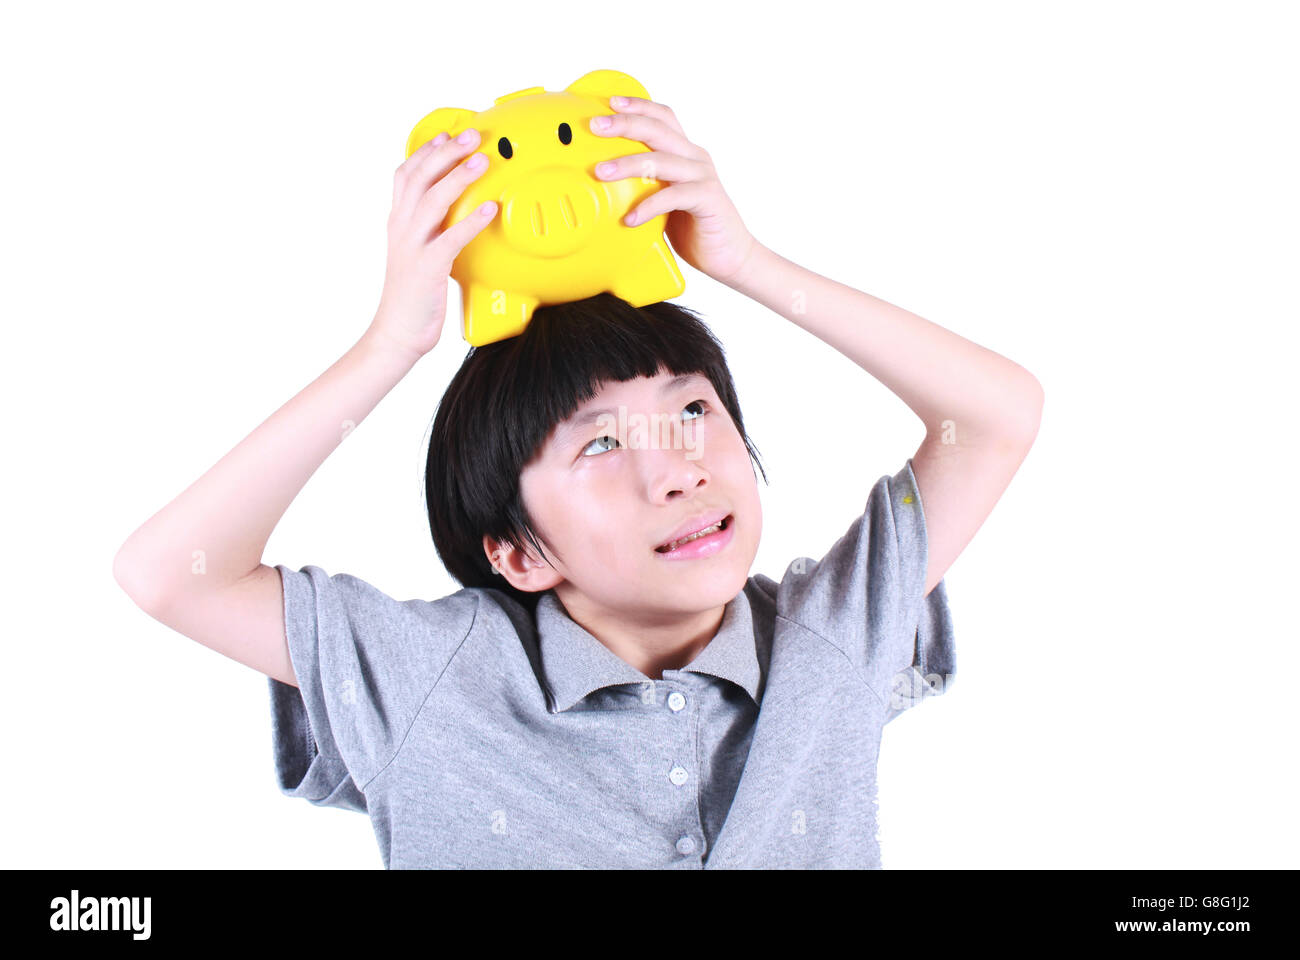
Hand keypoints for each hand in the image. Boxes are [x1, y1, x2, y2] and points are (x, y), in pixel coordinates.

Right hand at [369, 128, 497, 360]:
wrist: (398, 333)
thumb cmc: (414, 295)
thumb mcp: (417, 253)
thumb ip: (431, 229)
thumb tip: (455, 212)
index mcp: (398, 222)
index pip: (405, 174)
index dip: (426, 151)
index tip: (447, 133)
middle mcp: (401, 228)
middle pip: (419, 177)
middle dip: (447, 152)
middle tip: (472, 134)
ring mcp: (412, 247)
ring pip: (432, 201)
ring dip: (459, 177)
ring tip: (483, 160)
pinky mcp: (428, 268)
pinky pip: (450, 238)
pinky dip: (471, 220)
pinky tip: (490, 209)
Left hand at [590, 96, 759, 286]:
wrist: (731, 255)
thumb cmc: (694, 227)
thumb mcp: (663, 199)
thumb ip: (644, 184)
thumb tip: (604, 180)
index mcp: (685, 153)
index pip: (662, 117)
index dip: (638, 105)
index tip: (610, 101)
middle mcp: (695, 158)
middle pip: (659, 129)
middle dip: (625, 124)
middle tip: (596, 126)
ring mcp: (702, 177)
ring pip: (662, 160)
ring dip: (628, 164)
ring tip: (602, 172)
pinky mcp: (708, 200)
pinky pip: (673, 196)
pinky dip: (648, 206)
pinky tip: (630, 218)